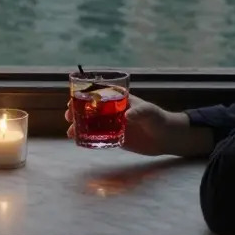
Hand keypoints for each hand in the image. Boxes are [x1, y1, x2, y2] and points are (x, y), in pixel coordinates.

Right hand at [65, 94, 203, 156]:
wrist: (167, 138)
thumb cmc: (159, 119)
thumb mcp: (149, 112)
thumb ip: (139, 112)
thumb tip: (127, 116)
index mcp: (119, 100)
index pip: (97, 93)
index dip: (82, 95)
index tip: (72, 100)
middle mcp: (113, 111)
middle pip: (90, 109)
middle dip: (76, 111)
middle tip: (67, 116)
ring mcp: (113, 125)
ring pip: (91, 123)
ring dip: (79, 126)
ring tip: (70, 132)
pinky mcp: (116, 138)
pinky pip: (98, 138)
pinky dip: (88, 139)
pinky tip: (79, 141)